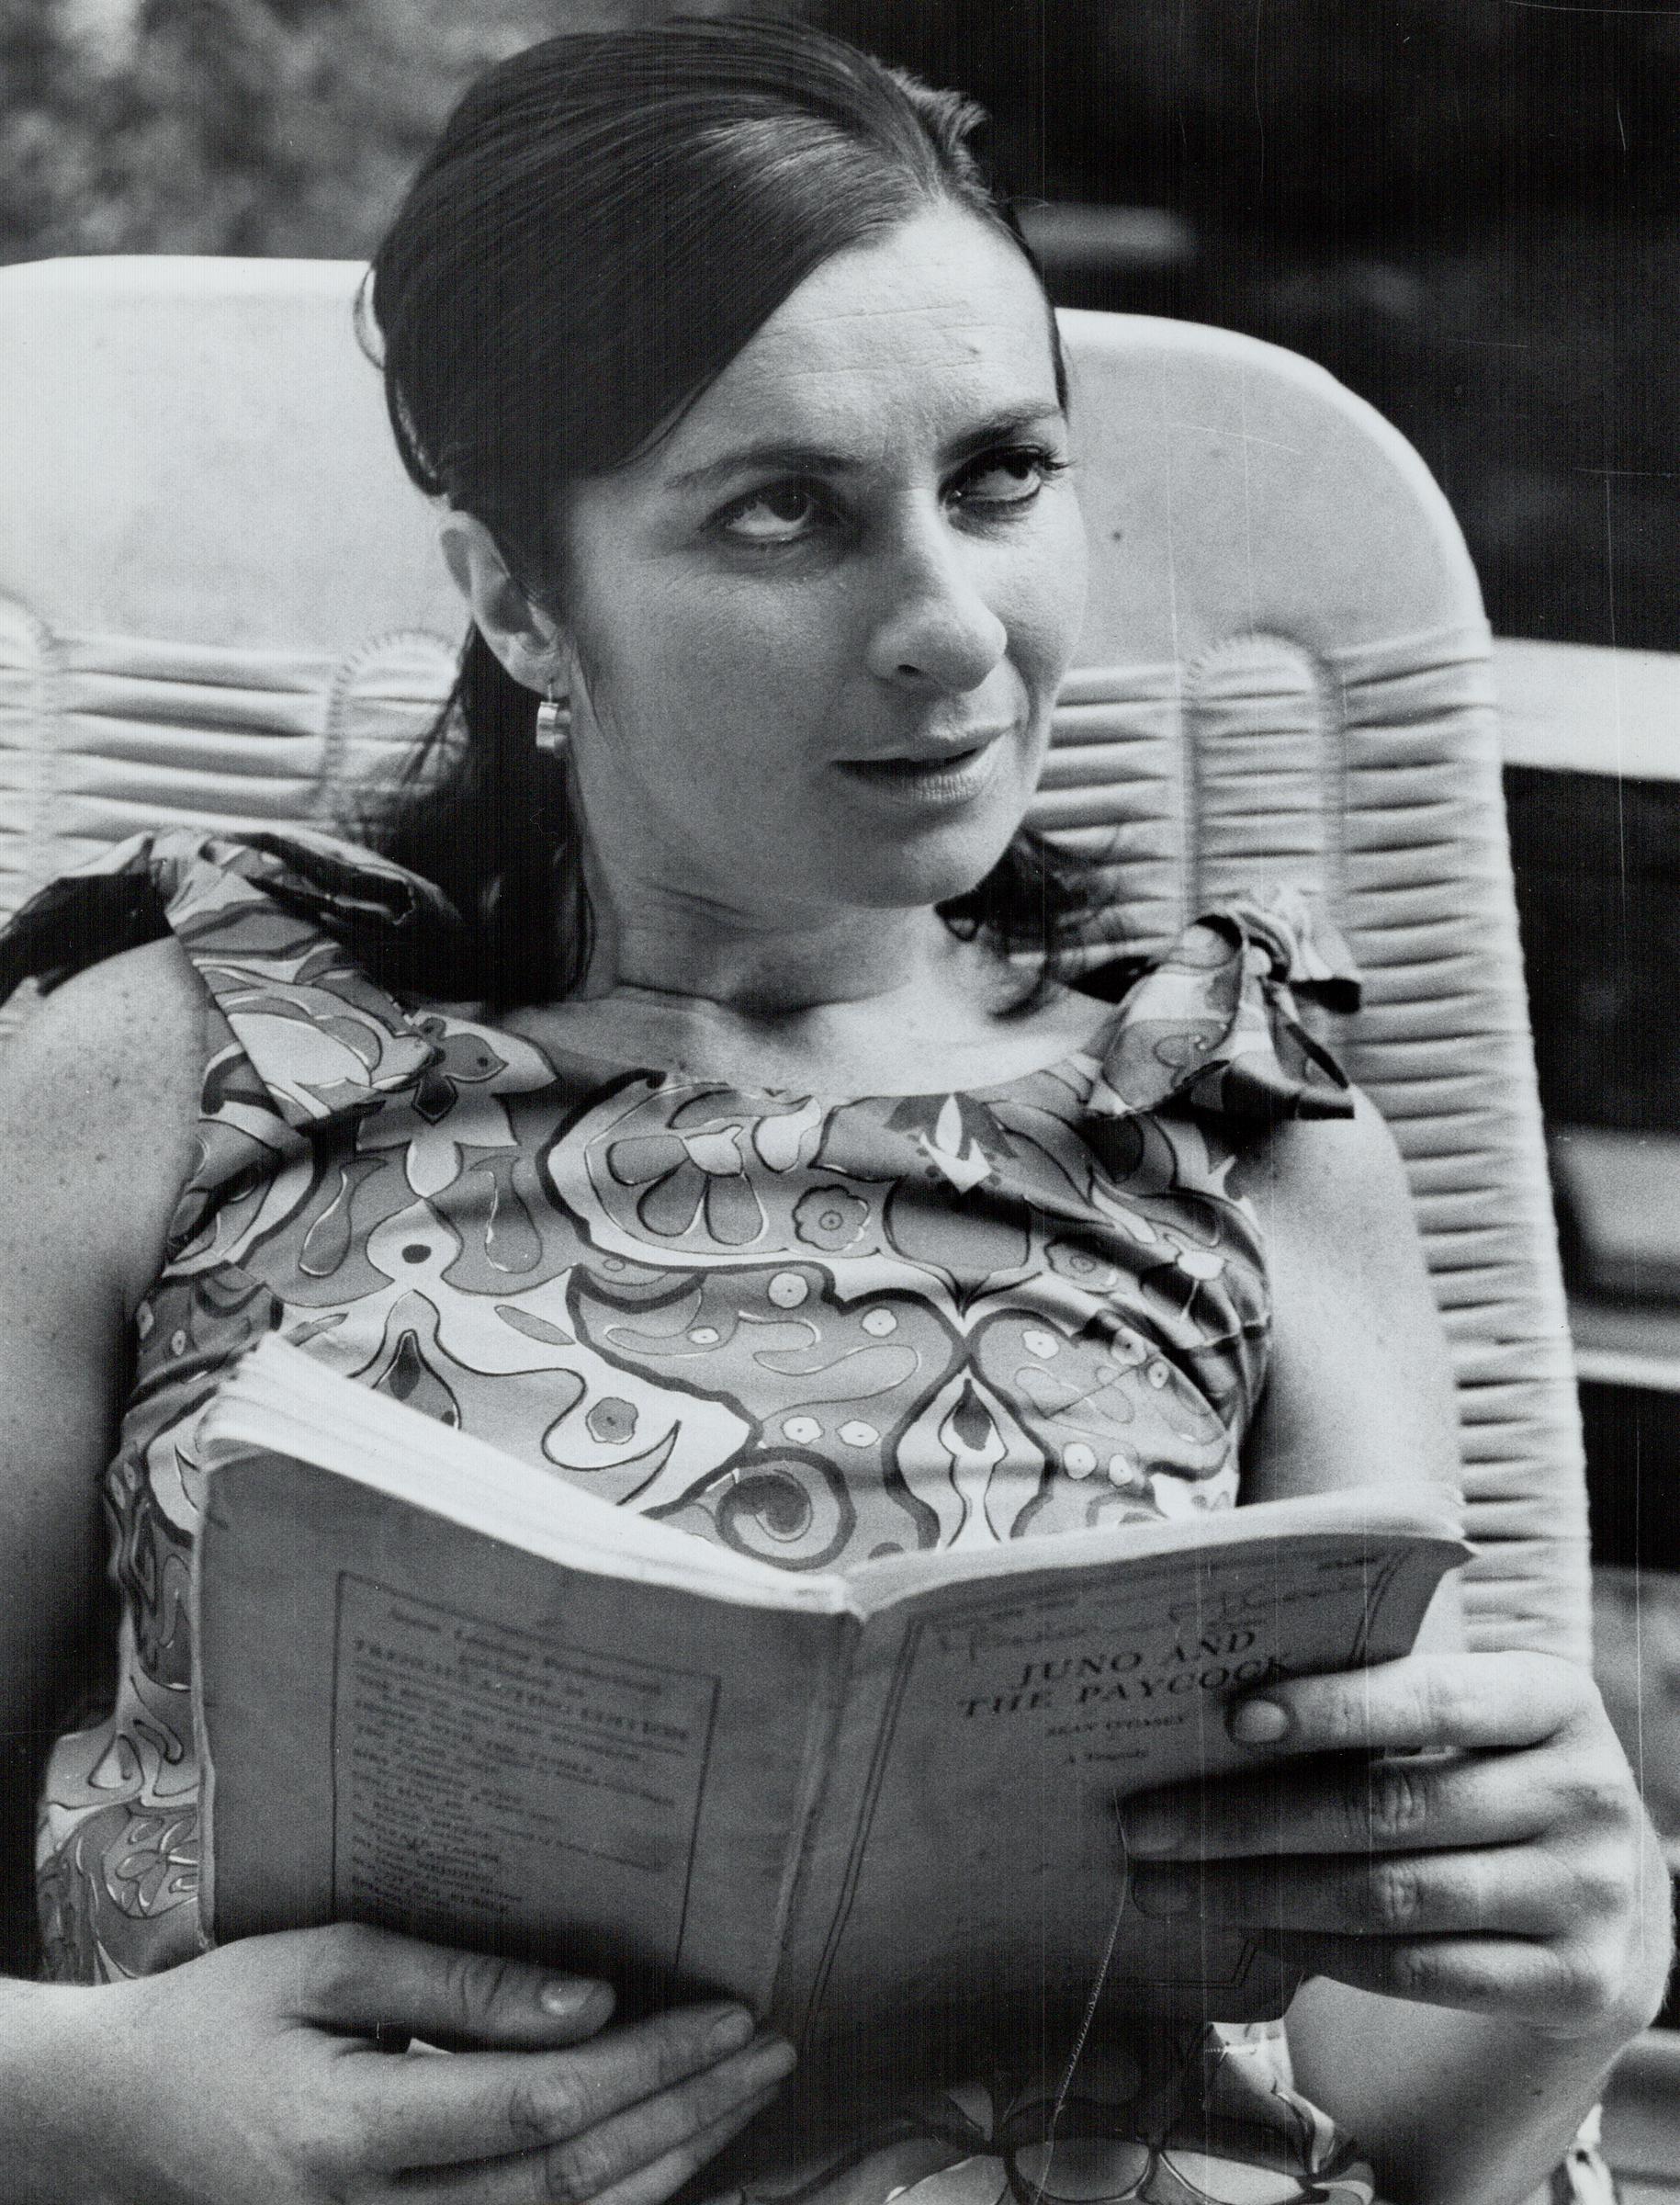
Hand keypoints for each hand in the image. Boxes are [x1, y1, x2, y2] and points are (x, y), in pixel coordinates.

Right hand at [9, 1922, 793, 2203]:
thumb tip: (590, 2002)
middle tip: (772, 2050)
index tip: (731, 2015)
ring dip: (671, 2165)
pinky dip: (614, 2204)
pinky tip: (671, 2156)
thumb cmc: (216, 2020)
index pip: (537, 2112)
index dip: (648, 2067)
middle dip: (688, 2115)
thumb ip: (459, 1988)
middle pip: (571, 2186)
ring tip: (743, 2095)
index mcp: (347, 2136)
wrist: (115, 2124)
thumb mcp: (324, 1965)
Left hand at [1116, 1650, 1674, 2042]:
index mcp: (1554, 1700)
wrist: (1615, 1898)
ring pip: (1389, 1898)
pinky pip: (1417, 1971)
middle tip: (1145, 1823)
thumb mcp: (1474, 1722)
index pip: (1432, 1698)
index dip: (1332, 1708)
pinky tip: (1254, 1930)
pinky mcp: (1575, 1983)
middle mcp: (1584, 1794)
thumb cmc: (1497, 1775)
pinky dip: (1321, 1951)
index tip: (1232, 1720)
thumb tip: (1218, 1708)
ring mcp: (1587, 1896)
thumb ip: (1382, 1700)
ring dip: (1261, 1894)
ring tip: (1170, 1885)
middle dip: (1249, 1819)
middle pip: (1387, 1809)